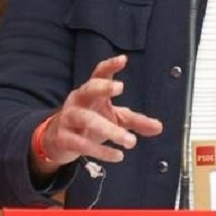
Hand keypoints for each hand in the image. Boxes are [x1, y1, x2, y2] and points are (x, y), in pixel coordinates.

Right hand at [32, 55, 163, 172]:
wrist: (56, 141)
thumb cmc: (88, 123)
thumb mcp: (113, 119)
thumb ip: (136, 121)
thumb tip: (159, 127)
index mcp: (90, 92)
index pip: (98, 74)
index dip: (109, 66)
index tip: (123, 60)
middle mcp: (78, 101)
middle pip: (88, 89)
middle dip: (103, 86)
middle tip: (120, 87)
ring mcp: (69, 118)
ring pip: (87, 119)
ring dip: (109, 130)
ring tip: (130, 140)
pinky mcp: (64, 138)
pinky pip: (82, 144)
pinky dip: (101, 151)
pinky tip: (118, 155)